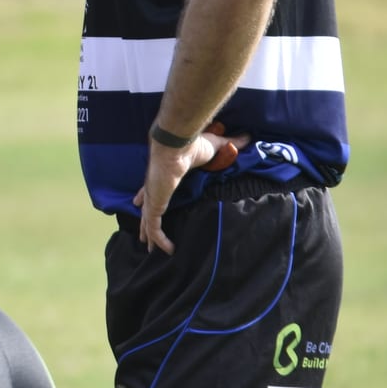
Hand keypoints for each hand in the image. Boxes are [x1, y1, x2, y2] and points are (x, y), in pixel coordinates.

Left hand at [134, 126, 249, 252]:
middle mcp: (155, 187)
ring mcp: (154, 196)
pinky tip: (168, 250)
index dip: (147, 196)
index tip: (139, 203)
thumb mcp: (215, 145)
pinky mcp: (155, 204)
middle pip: (147, 208)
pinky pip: (155, 227)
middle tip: (144, 236)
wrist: (178, 145)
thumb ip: (229, 143)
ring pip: (148, 221)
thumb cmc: (192, 144)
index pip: (153, 188)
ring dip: (151, 236)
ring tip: (152, 249)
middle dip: (145, 222)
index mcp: (164, 175)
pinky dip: (160, 239)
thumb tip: (247, 137)